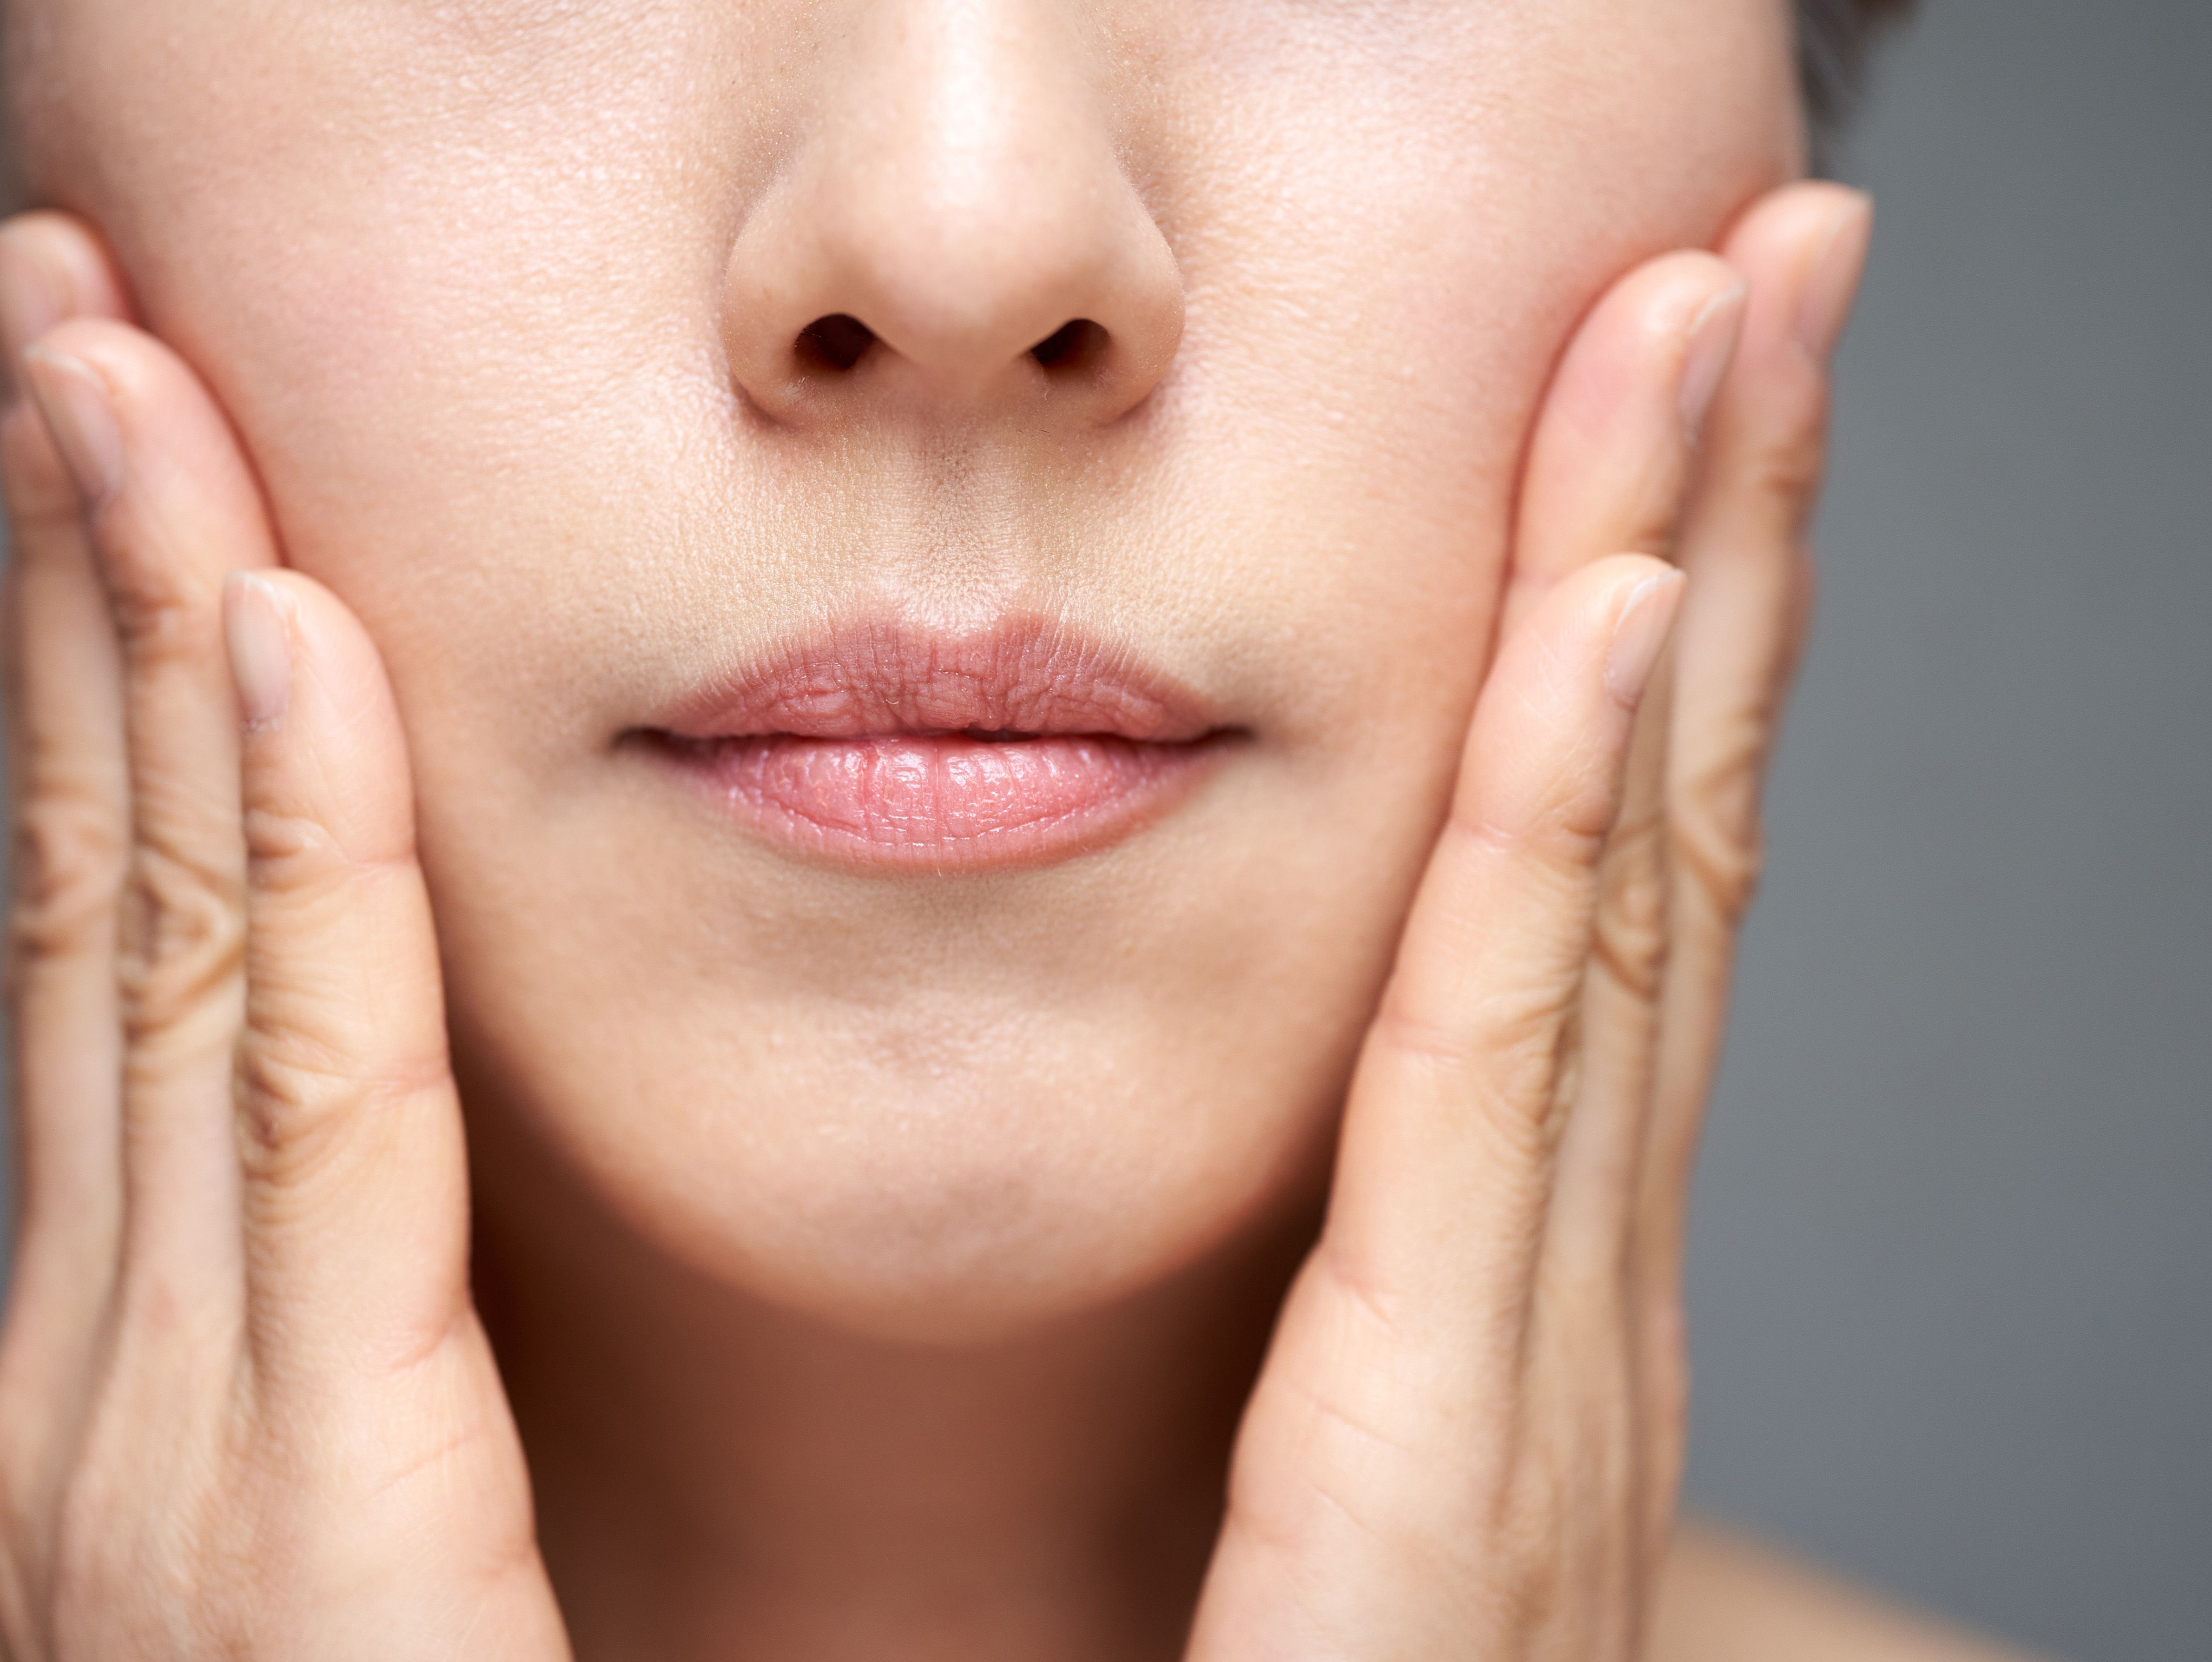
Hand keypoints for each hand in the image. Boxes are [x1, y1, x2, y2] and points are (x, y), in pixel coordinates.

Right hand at [0, 215, 569, 1661]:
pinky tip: (285, 638)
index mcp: (149, 1368)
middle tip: (73, 315)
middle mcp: (108, 1372)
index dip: (117, 672)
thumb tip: (358, 1115)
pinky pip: (309, 1105)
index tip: (139, 454)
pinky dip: (291, 853)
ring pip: (163, 940)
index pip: (133, 934)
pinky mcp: (305, 1500)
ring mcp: (164, 1437)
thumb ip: (351, 1306)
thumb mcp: (363, 1492)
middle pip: (105, 888)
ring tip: (126, 370)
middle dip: (77, 580)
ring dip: (143, 631)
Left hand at [1187, 183, 1871, 1660]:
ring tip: (1722, 321)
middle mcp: (1570, 1282)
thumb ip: (1332, 1280)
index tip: (1650, 392)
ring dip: (1680, 588)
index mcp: (1507, 1277)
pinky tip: (1606, 630)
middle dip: (1720, 529)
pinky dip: (1567, 841)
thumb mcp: (1308, 1450)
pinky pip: (1505, 1081)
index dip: (1643, 627)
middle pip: (1653, 838)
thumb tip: (1322, 1111)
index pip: (1583, 886)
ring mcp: (1548, 1358)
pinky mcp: (1454, 1451)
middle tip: (1763, 261)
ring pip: (1614, 898)